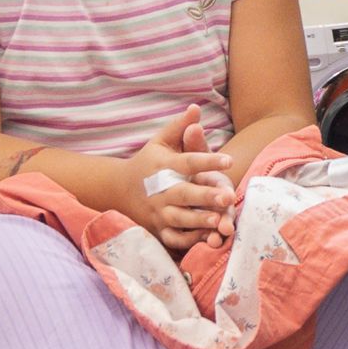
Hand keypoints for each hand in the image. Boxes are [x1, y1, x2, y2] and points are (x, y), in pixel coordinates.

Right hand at [130, 111, 237, 252]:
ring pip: (180, 219)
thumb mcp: (160, 142)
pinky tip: (208, 238)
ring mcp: (158, 212)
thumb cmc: (148, 163)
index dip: (208, 160)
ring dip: (199, 220)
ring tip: (220, 220)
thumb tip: (196, 108)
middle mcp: (160, 190)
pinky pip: (174, 238)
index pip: (188, 162)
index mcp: (164, 166)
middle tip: (228, 197)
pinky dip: (189, 240)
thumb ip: (180, 127)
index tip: (229, 160)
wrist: (118, 189)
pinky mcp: (158, 230)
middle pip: (184, 194)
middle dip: (206, 196)